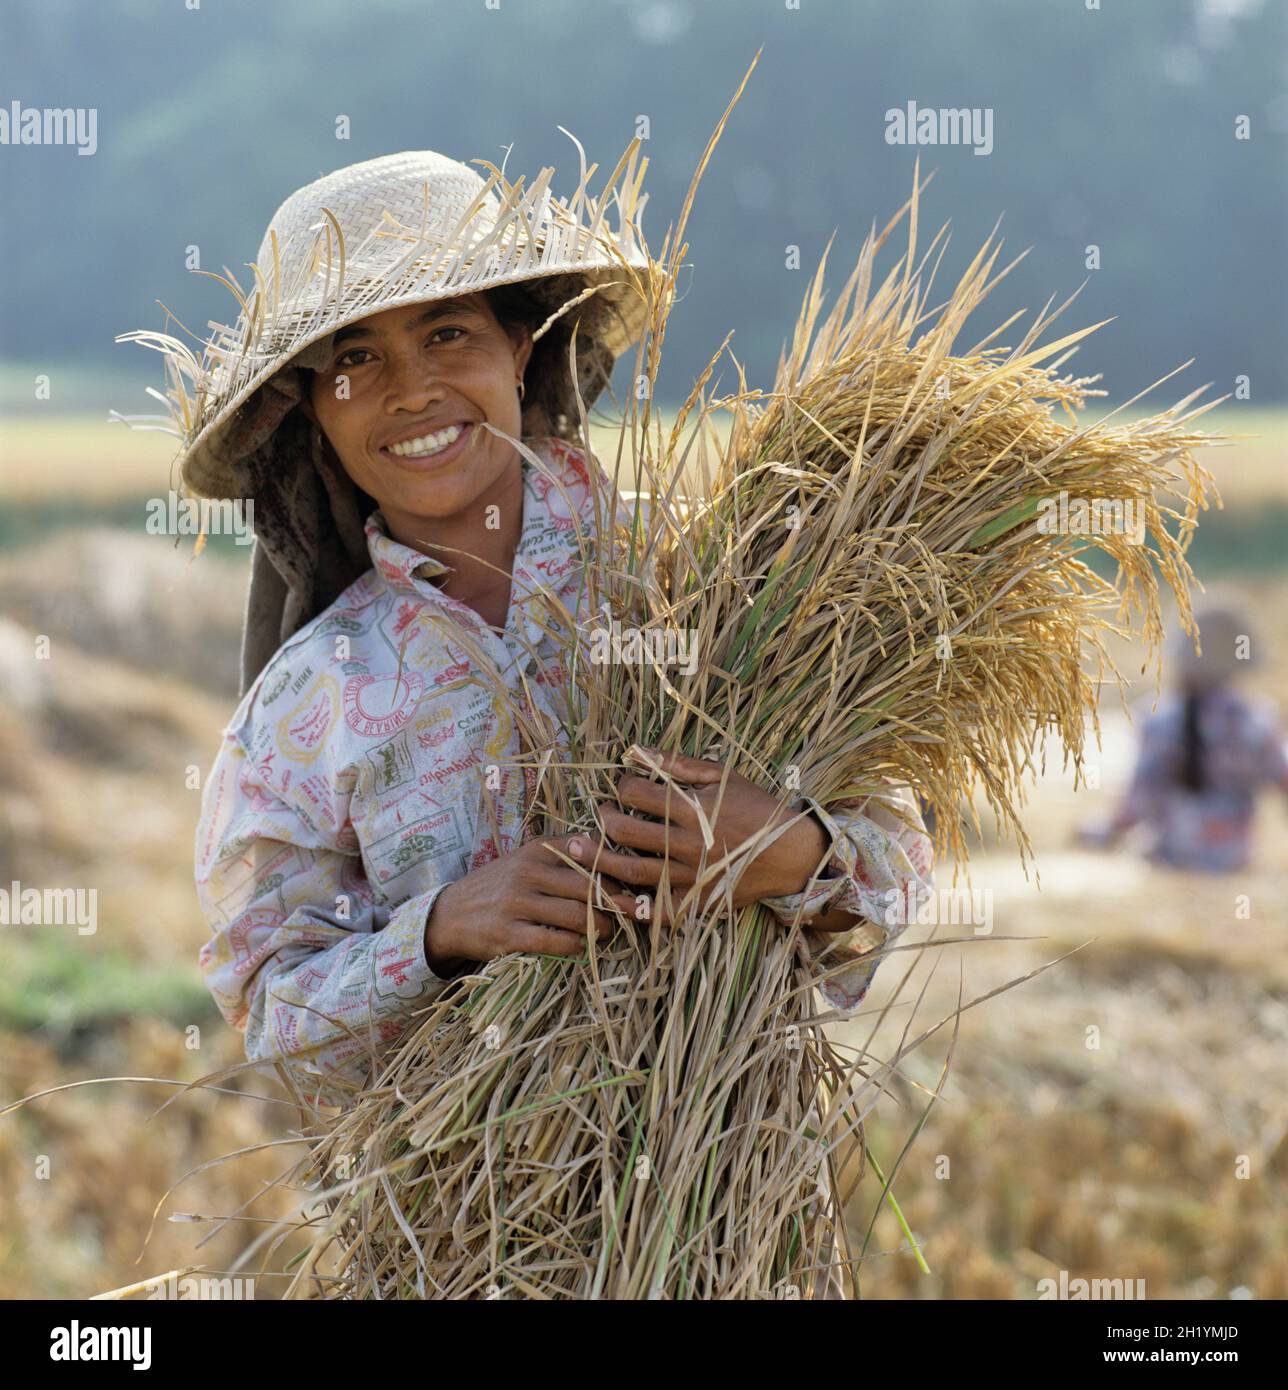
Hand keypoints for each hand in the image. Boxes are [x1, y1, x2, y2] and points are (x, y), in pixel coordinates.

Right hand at [423, 832, 638, 971]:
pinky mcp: (508, 934)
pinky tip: (580, 946)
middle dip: (615, 903)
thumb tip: (612, 850)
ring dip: (601, 927)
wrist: (450, 914)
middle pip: (589, 886)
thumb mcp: (527, 859)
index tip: (631, 885)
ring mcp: (517, 903)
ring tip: (607, 931)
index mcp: (537, 849)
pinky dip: (576, 946)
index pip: (590, 854)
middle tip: (628, 914)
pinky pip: (556, 941)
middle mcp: (528, 871)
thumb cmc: (501, 886)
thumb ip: (564, 854)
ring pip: (577, 915)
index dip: (616, 872)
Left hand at [568, 747, 831, 925]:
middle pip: (627, 832)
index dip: (622, 787)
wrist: (792, 853)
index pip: (638, 794)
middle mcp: (688, 843)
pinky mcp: (697, 903)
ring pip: (632, 872)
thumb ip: (679, 763)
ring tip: (580, 851)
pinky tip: (609, 896)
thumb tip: (637, 750)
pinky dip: (630, 907)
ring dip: (600, 861)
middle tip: (596, 815)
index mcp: (694, 808)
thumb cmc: (756, 808)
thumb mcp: (722, 776)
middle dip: (603, 820)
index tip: (622, 787)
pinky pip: (656, 910)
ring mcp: (691, 877)